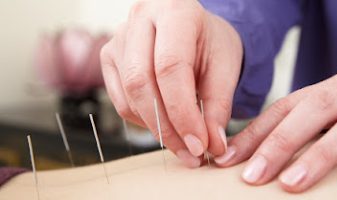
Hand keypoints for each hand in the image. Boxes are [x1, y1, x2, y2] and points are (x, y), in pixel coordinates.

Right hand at [100, 0, 242, 166]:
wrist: (196, 31)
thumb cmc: (211, 44)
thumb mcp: (226, 68)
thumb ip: (218, 107)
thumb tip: (212, 145)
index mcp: (176, 10)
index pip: (171, 67)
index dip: (183, 112)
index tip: (199, 144)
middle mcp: (141, 18)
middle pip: (141, 82)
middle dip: (167, 127)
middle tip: (191, 153)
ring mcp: (120, 37)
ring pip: (128, 94)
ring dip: (156, 128)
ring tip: (183, 143)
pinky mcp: (110, 56)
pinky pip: (120, 100)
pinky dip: (143, 120)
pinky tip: (165, 123)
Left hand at [215, 71, 336, 193]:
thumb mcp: (336, 116)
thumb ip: (306, 130)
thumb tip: (259, 160)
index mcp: (330, 90)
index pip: (285, 108)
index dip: (256, 133)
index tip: (227, 160)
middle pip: (313, 110)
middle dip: (280, 143)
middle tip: (252, 176)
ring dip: (320, 154)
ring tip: (291, 184)